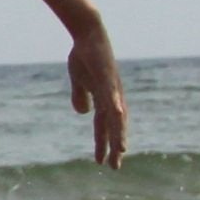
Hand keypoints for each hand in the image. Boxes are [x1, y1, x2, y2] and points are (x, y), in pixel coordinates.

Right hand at [71, 27, 129, 167]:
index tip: (102, 162)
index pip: (105, 126)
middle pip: (115, 125)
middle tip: (115, 166)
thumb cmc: (84, 54)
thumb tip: (83, 112)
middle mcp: (113, 95)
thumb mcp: (78, 79)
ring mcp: (112, 86)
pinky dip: (115, 106)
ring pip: (117, 114)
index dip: (104, 143)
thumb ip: (80, 96)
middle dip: (115, 145)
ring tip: (121, 150)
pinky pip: (112, 94)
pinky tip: (117, 117)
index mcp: (105, 98)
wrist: (88, 33)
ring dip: (119, 132)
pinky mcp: (108, 76)